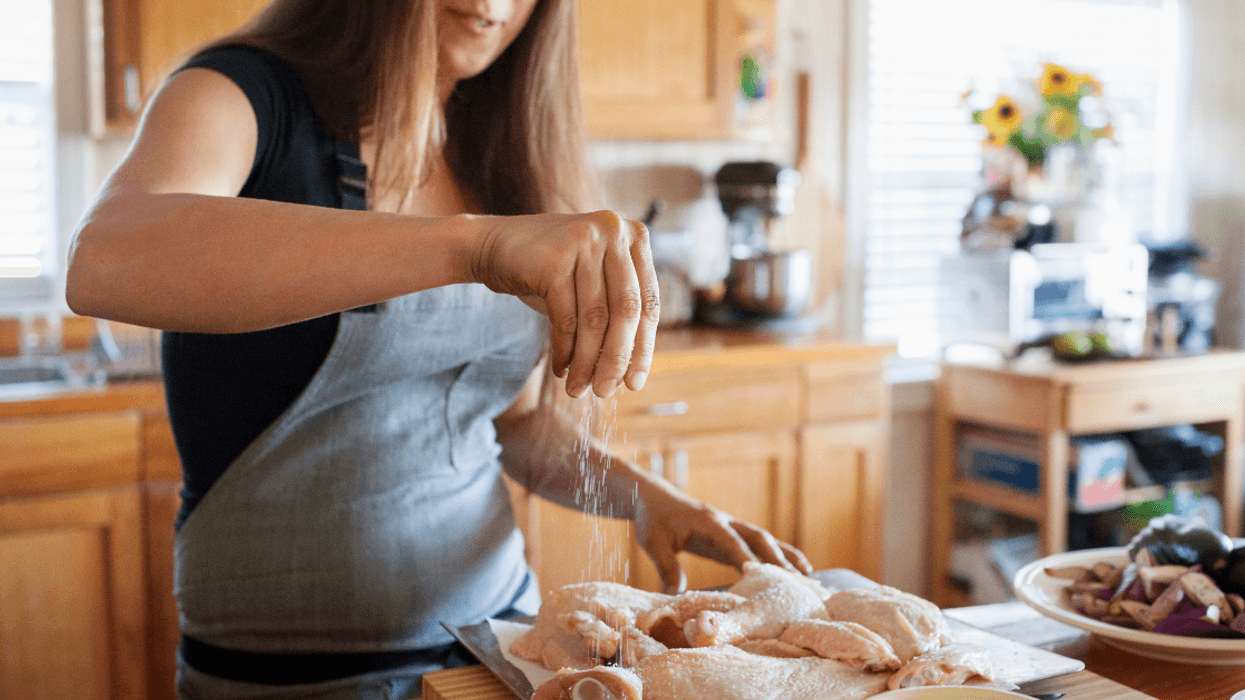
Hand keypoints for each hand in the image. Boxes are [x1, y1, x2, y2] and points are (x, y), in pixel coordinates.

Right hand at [469, 210, 658, 397]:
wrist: (494, 245)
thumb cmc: (550, 272)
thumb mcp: (592, 285)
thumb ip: (616, 316)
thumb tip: (631, 373)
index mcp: (634, 236)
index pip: (648, 303)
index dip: (643, 348)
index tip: (635, 383)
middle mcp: (614, 231)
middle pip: (626, 311)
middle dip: (616, 359)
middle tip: (605, 391)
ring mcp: (584, 241)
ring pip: (595, 319)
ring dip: (587, 362)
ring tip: (579, 389)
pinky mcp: (554, 260)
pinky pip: (566, 318)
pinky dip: (564, 350)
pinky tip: (560, 369)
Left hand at [633, 476, 812, 593]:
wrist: (655, 499)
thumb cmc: (653, 520)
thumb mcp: (653, 543)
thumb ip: (666, 566)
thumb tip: (676, 594)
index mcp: (708, 521)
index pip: (730, 540)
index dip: (744, 556)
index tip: (757, 574)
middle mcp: (726, 522)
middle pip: (757, 538)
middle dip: (777, 557)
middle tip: (797, 578)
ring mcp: (732, 527)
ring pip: (764, 540)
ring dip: (786, 556)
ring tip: (809, 576)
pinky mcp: (732, 536)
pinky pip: (758, 547)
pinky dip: (776, 558)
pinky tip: (793, 572)